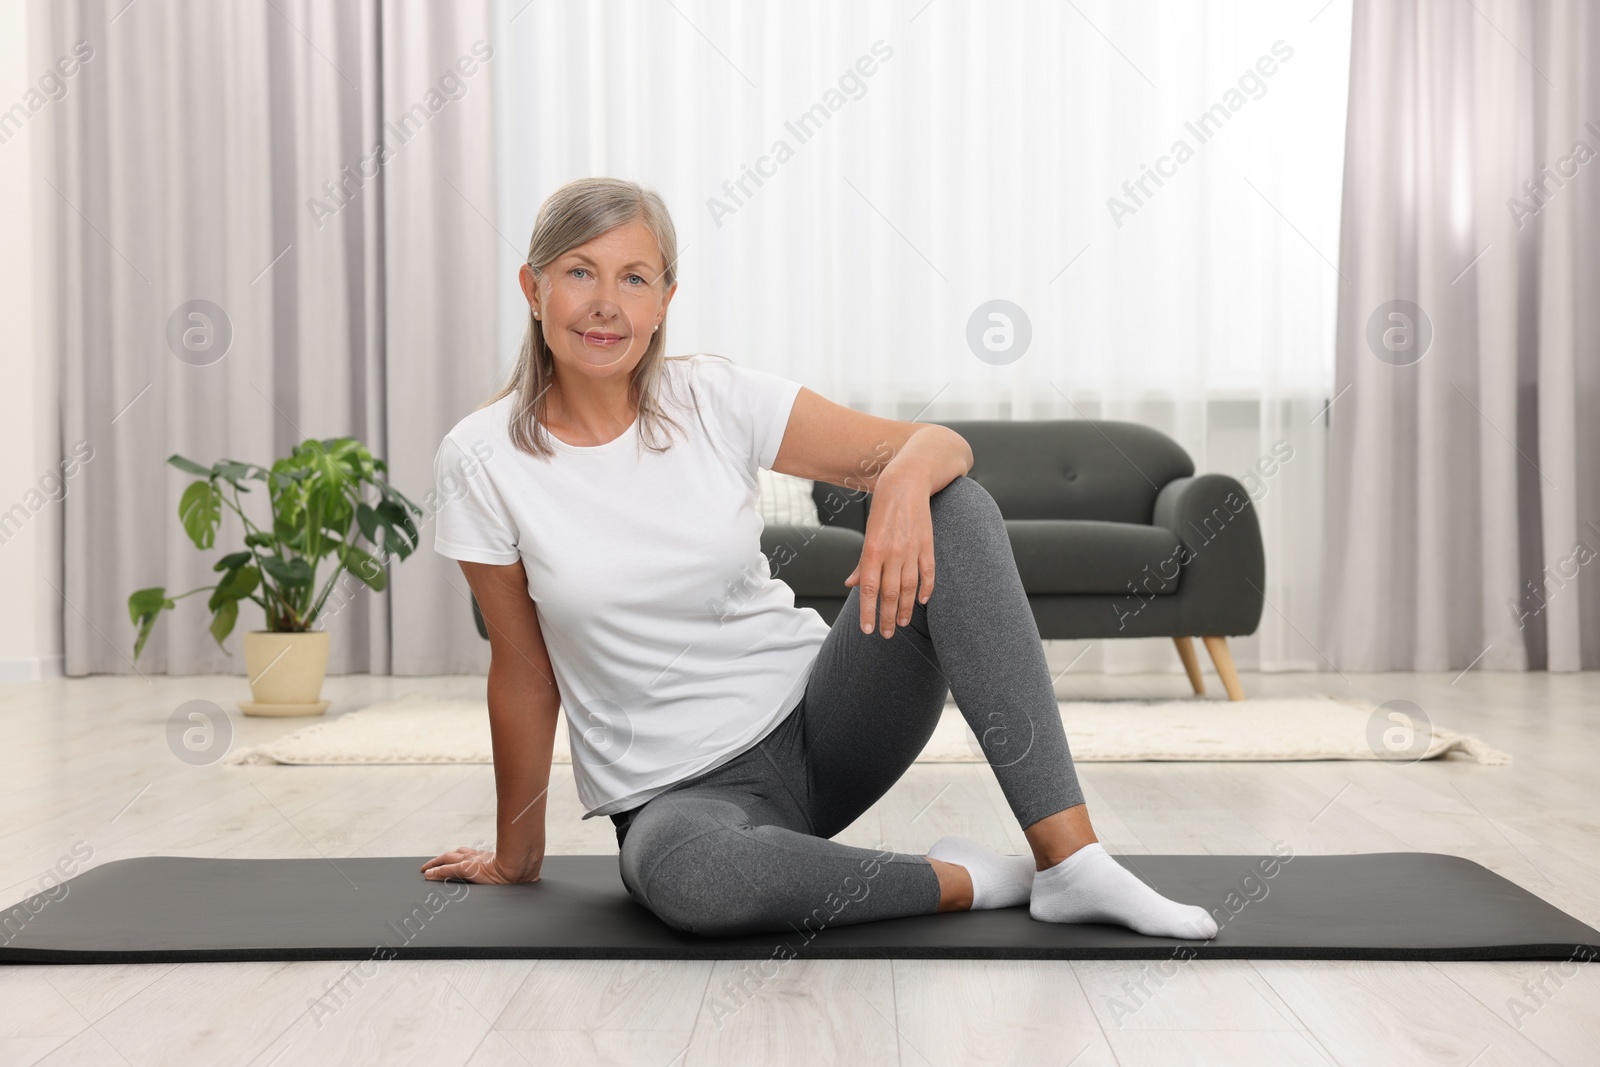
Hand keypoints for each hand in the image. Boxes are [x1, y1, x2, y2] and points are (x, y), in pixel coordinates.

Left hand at [421, 845, 538, 883]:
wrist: (524, 868)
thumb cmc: (525, 871)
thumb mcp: (520, 872)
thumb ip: (520, 873)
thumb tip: (531, 880)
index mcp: (489, 859)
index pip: (470, 855)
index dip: (459, 856)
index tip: (452, 859)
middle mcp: (479, 858)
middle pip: (457, 854)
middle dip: (443, 858)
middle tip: (431, 864)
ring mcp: (473, 863)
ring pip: (449, 859)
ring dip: (436, 863)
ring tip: (426, 869)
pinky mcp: (468, 869)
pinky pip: (448, 870)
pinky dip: (437, 871)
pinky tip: (428, 875)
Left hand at [843, 470, 935, 638]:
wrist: (906, 483)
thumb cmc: (883, 510)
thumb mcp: (868, 535)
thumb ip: (862, 564)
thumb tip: (852, 585)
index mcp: (873, 550)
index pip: (869, 589)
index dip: (868, 612)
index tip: (867, 630)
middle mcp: (892, 552)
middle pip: (889, 593)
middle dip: (887, 618)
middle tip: (887, 634)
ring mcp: (912, 549)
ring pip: (909, 588)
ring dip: (906, 609)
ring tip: (903, 623)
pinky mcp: (928, 545)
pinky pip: (928, 573)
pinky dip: (926, 589)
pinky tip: (922, 601)